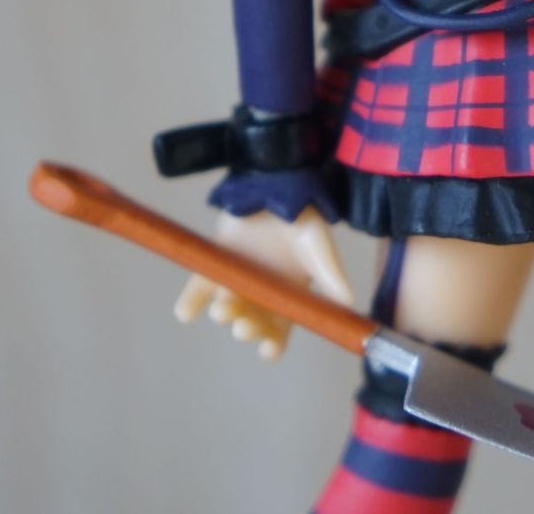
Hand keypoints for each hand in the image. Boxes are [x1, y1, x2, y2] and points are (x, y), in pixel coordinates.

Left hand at [174, 207, 353, 360]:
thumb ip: (331, 274)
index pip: (280, 330)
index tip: (267, 351)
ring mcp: (237, 279)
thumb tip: (348, 301)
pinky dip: (190, 301)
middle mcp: (261, 292)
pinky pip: (199, 286)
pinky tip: (185, 313)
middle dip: (247, 328)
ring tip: (222, 309)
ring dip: (223, 313)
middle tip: (243, 326)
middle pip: (252, 321)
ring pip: (227, 305)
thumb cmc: (303, 218)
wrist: (276, 183)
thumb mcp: (319, 246)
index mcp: (287, 295)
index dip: (272, 344)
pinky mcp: (216, 262)